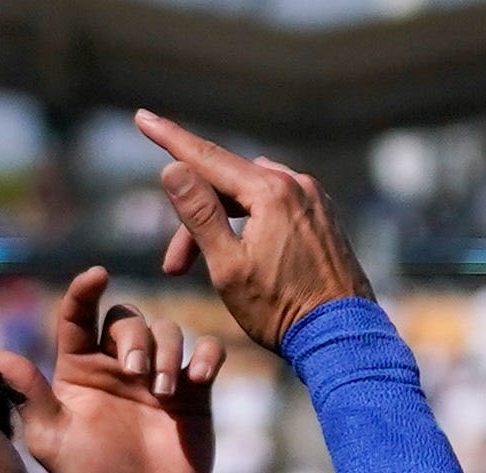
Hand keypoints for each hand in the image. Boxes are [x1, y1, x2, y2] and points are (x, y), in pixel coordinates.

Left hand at [0, 268, 224, 472]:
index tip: (97, 276)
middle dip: (135, 337)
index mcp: (81, 369)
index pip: (79, 315)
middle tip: (137, 375)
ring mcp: (158, 378)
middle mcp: (119, 366)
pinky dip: (206, 356)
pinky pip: (207, 353)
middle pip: (129, 318)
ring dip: (167, 351)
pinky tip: (197, 379)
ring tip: (163, 393)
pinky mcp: (194, 395)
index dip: (85, 290)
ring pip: (169, 331)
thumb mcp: (52, 441)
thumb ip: (30, 396)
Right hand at [135, 109, 371, 351]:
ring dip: (224, 225)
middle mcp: (297, 185)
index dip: (170, 139)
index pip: (207, 157)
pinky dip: (253, 225)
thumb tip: (173, 168)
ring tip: (208, 269)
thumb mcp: (229, 268)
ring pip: (253, 198)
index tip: (142, 118)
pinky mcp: (324, 219)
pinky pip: (278, 208)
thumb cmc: (283, 312)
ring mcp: (315, 200)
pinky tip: (245, 255)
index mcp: (271, 192)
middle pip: (228, 185)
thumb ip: (199, 215)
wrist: (343, 341)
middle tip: (173, 268)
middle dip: (196, 219)